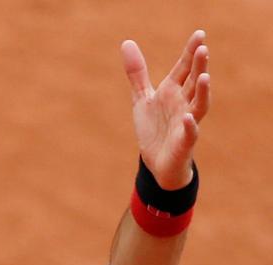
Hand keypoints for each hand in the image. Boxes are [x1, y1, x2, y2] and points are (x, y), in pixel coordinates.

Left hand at [122, 30, 209, 188]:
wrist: (156, 163)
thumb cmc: (154, 128)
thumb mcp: (142, 98)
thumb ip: (137, 73)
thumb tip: (127, 43)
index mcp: (173, 91)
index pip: (184, 68)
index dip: (191, 52)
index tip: (200, 34)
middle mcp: (183, 103)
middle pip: (194, 82)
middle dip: (199, 66)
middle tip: (203, 48)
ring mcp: (185, 122)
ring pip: (199, 104)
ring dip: (203, 91)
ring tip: (205, 77)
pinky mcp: (183, 142)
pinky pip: (189, 133)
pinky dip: (190, 125)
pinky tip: (188, 117)